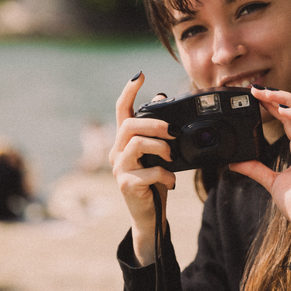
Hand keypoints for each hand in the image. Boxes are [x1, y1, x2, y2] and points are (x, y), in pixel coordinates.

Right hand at [109, 72, 176, 264]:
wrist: (151, 215)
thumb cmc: (155, 183)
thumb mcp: (159, 154)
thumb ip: (157, 132)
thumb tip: (161, 98)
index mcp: (125, 141)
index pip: (121, 110)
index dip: (129, 91)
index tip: (139, 75)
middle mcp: (117, 152)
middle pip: (129, 125)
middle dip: (154, 124)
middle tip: (173, 132)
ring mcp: (119, 169)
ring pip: (136, 144)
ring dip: (160, 148)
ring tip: (171, 157)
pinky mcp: (126, 184)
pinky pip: (149, 171)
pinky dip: (165, 175)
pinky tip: (171, 181)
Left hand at [230, 86, 290, 236]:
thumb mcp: (271, 182)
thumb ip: (255, 169)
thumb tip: (235, 163)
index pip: (289, 119)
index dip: (275, 105)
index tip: (257, 96)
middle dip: (277, 96)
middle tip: (256, 89)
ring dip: (286, 99)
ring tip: (266, 93)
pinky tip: (281, 109)